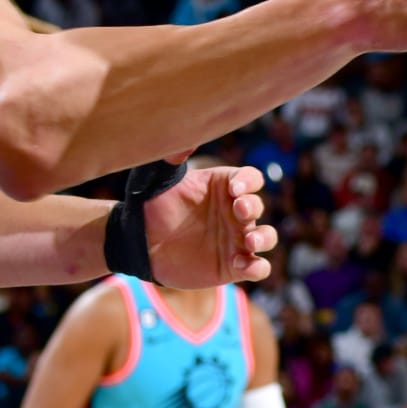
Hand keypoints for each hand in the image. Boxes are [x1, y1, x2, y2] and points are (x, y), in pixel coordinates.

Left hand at [144, 165, 276, 285]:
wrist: (140, 243)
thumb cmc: (151, 206)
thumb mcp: (158, 179)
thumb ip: (172, 159)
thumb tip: (187, 139)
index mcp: (223, 188)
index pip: (250, 179)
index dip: (248, 182)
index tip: (234, 189)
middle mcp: (234, 212)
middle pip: (258, 206)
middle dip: (253, 207)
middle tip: (239, 210)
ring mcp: (235, 240)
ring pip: (267, 237)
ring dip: (264, 238)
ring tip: (249, 242)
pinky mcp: (232, 266)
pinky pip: (258, 268)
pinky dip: (256, 268)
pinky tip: (240, 265)